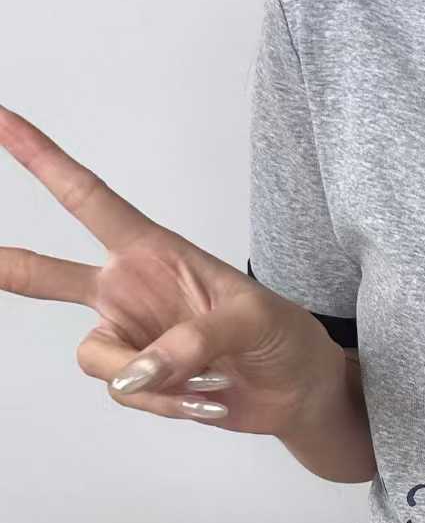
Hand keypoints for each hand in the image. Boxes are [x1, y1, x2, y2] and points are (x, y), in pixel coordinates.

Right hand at [0, 104, 347, 437]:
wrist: (298, 393)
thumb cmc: (282, 337)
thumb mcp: (253, 319)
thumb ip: (194, 339)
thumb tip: (137, 373)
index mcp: (155, 250)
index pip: (89, 199)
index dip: (43, 159)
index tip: (1, 119)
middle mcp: (131, 291)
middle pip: (51, 275)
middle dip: (11, 267)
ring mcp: (132, 338)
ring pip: (98, 359)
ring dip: (153, 379)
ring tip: (211, 381)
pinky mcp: (141, 382)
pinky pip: (129, 393)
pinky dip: (171, 403)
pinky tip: (211, 401)